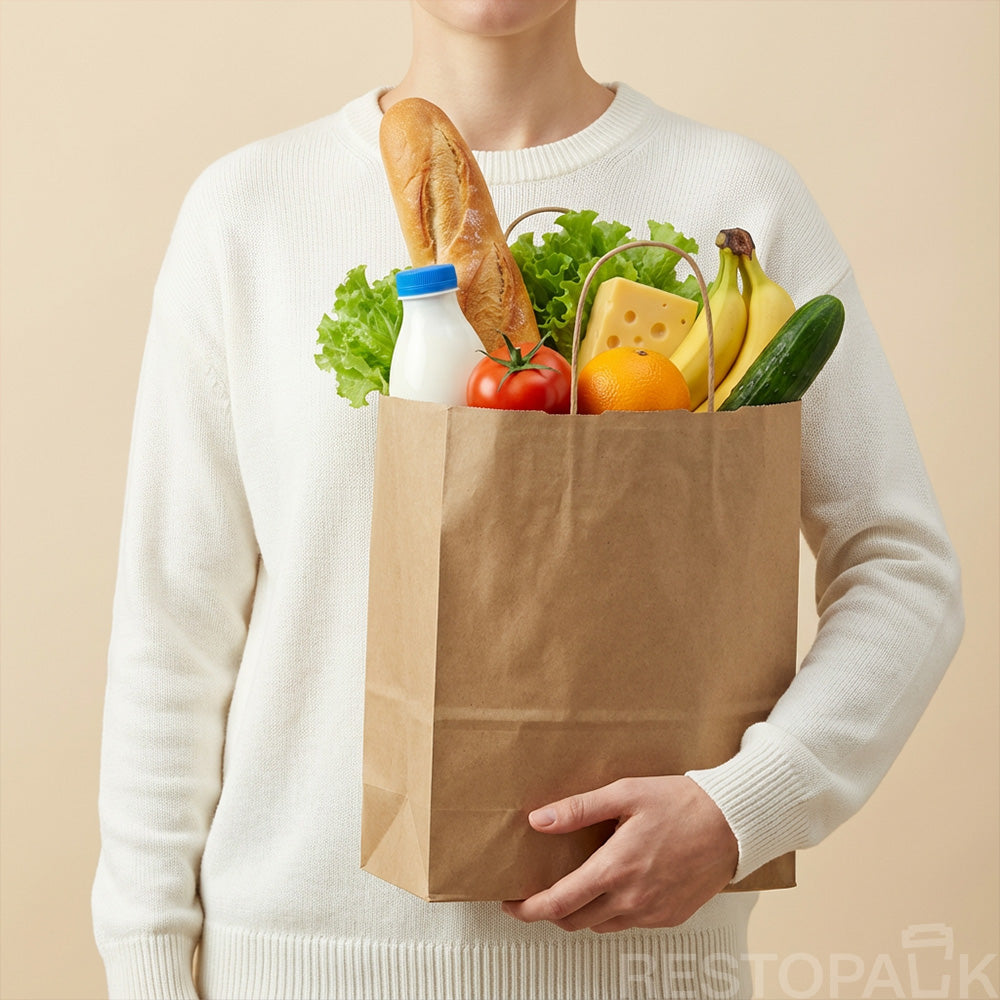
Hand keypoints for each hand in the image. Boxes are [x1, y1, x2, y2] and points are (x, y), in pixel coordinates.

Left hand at [501, 775, 737, 932]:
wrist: (732, 823)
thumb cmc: (681, 803)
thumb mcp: (625, 794)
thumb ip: (578, 810)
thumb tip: (540, 820)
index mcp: (615, 868)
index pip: (558, 903)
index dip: (528, 909)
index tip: (512, 904)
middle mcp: (632, 898)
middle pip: (574, 921)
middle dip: (550, 911)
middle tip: (539, 892)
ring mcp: (652, 912)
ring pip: (600, 926)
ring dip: (581, 912)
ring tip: (577, 886)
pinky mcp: (669, 917)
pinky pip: (628, 924)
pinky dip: (612, 912)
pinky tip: (615, 887)